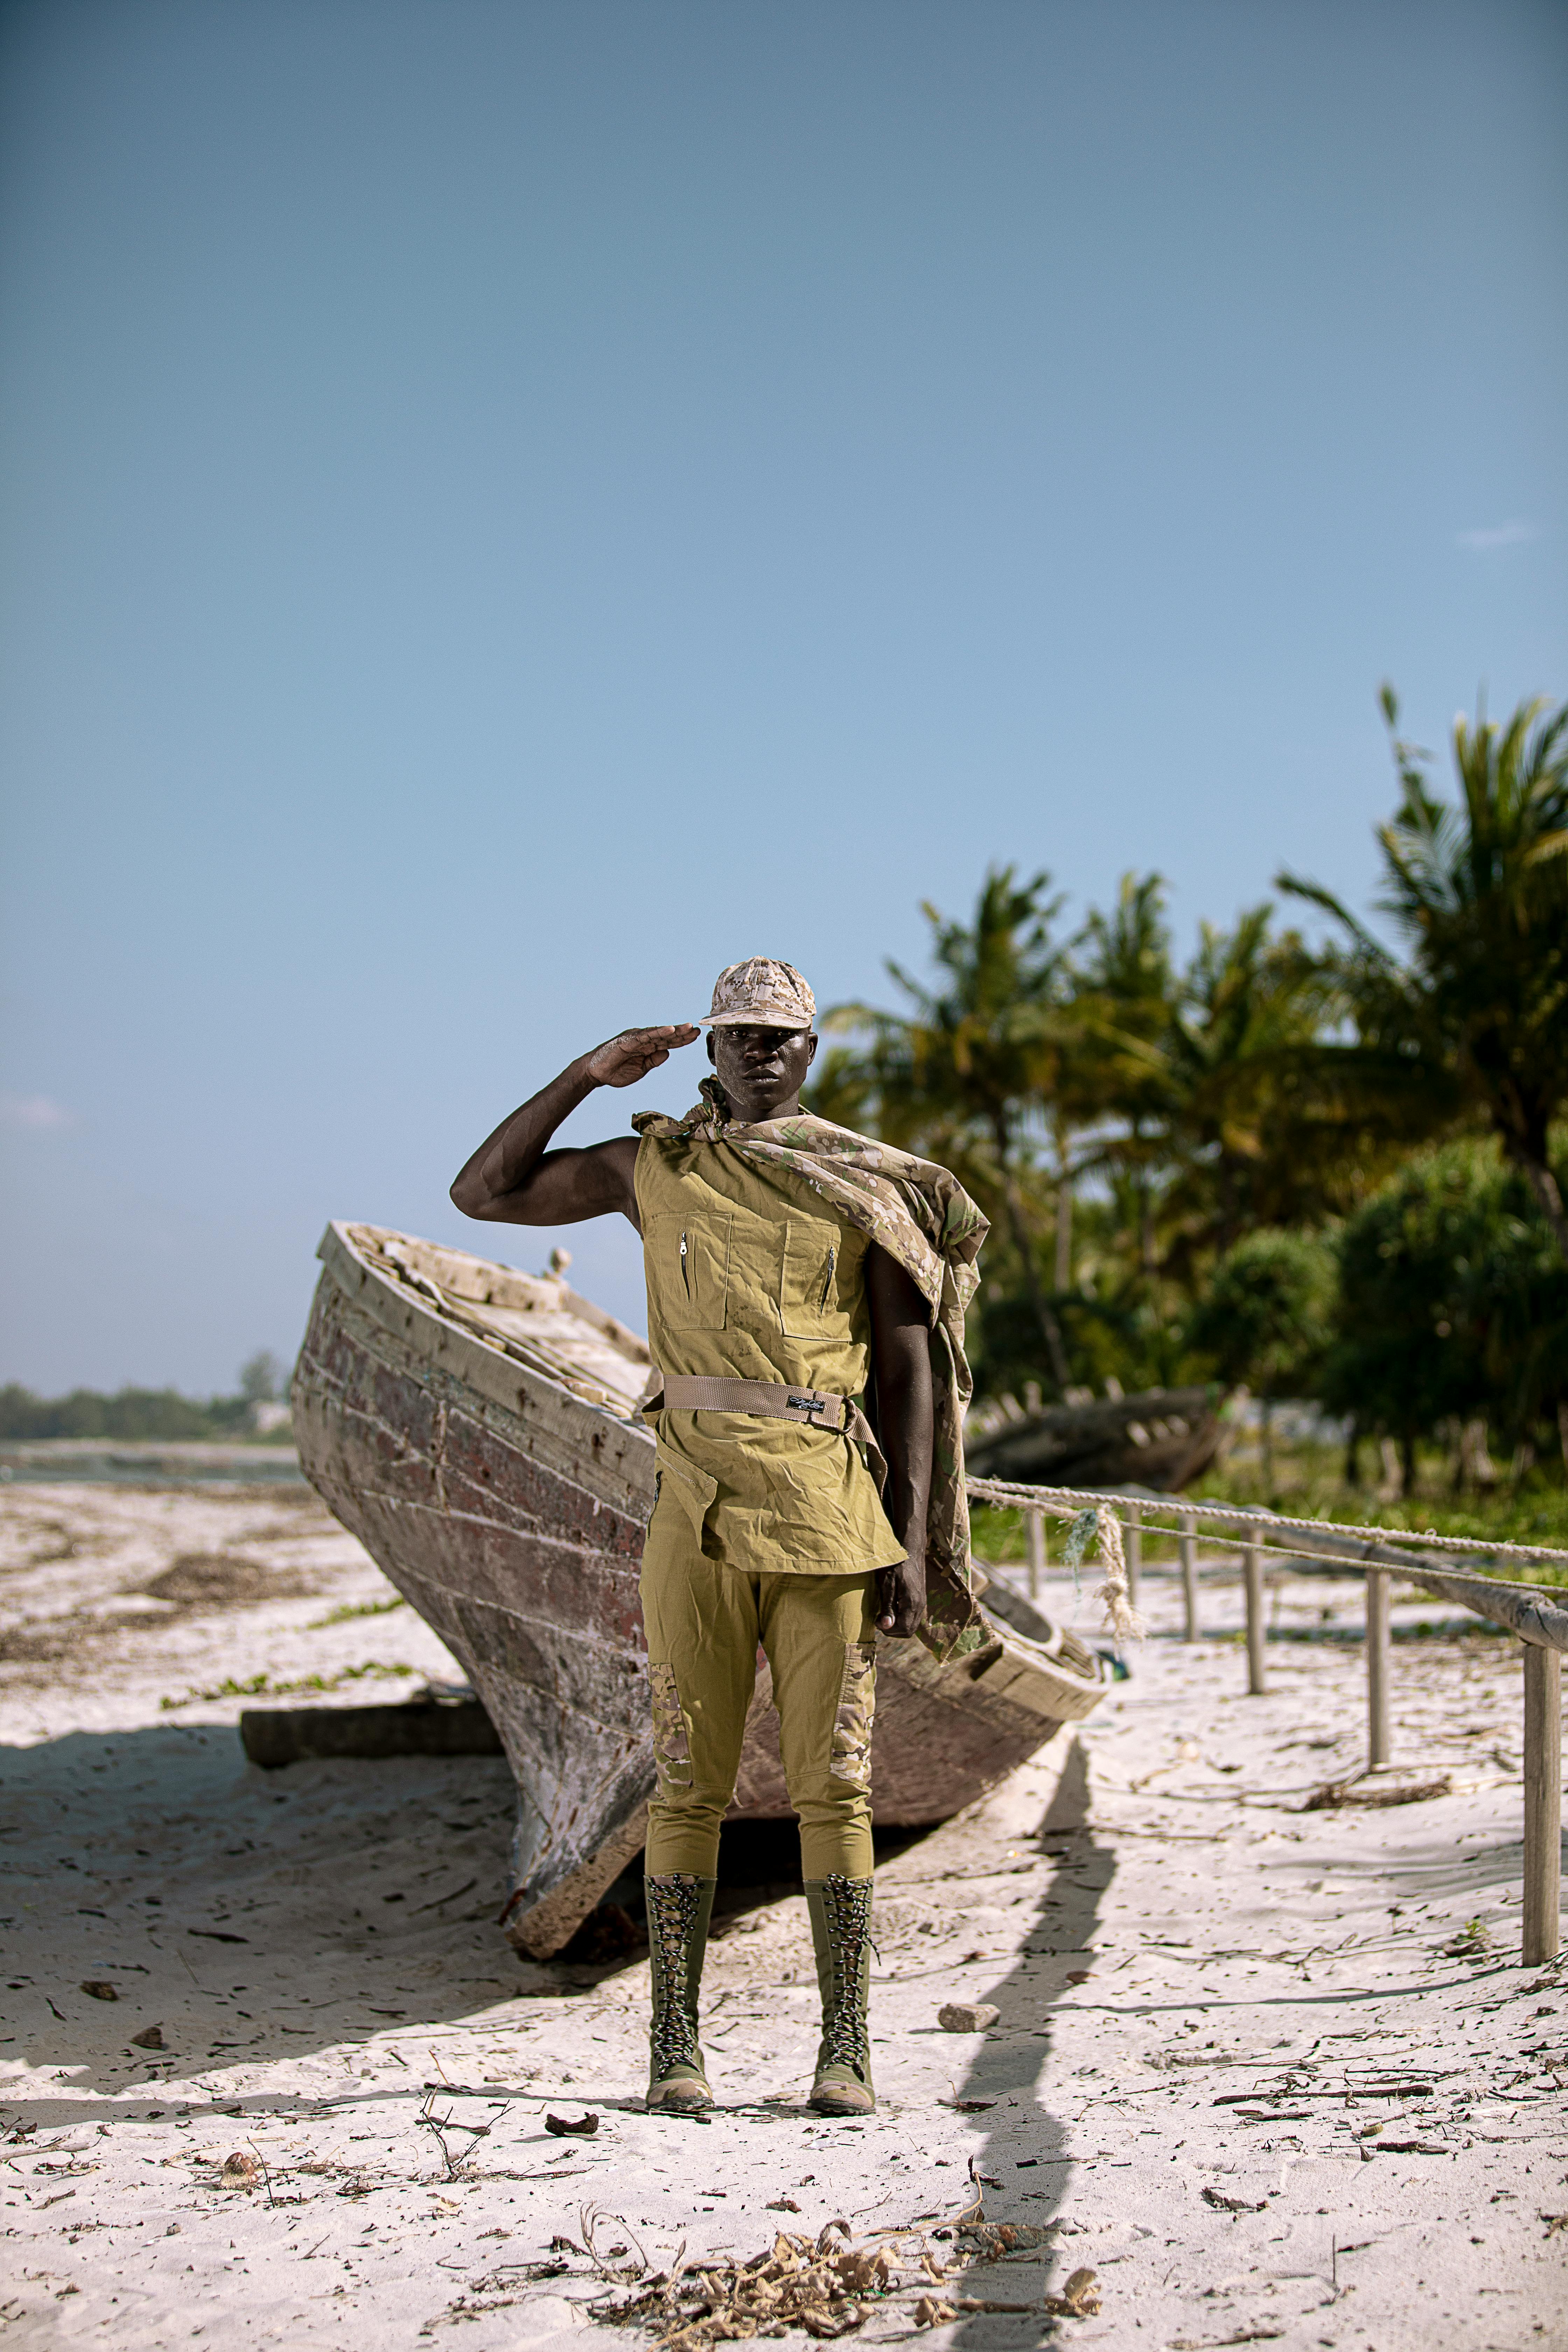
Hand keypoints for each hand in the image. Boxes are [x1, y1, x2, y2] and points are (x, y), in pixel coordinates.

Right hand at [585, 1025, 699, 1088]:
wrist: (596, 1073)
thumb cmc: (617, 1071)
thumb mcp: (640, 1070)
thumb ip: (653, 1061)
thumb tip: (667, 1053)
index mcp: (648, 1048)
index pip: (668, 1043)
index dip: (682, 1040)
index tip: (697, 1036)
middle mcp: (643, 1040)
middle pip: (666, 1036)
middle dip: (682, 1033)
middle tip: (697, 1029)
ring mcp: (636, 1039)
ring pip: (658, 1033)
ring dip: (674, 1031)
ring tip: (688, 1027)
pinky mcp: (627, 1040)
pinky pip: (645, 1036)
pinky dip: (657, 1032)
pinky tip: (669, 1030)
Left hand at [876, 1553, 926, 1637]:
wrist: (910, 1551)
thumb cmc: (895, 1565)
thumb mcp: (887, 1585)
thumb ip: (888, 1607)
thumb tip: (886, 1626)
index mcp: (912, 1603)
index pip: (904, 1629)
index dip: (888, 1629)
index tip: (877, 1619)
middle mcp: (920, 1605)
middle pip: (909, 1631)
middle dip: (893, 1630)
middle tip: (880, 1619)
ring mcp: (922, 1603)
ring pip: (911, 1625)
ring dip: (898, 1625)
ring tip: (885, 1614)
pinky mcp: (920, 1599)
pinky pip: (913, 1617)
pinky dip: (902, 1619)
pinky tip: (892, 1609)